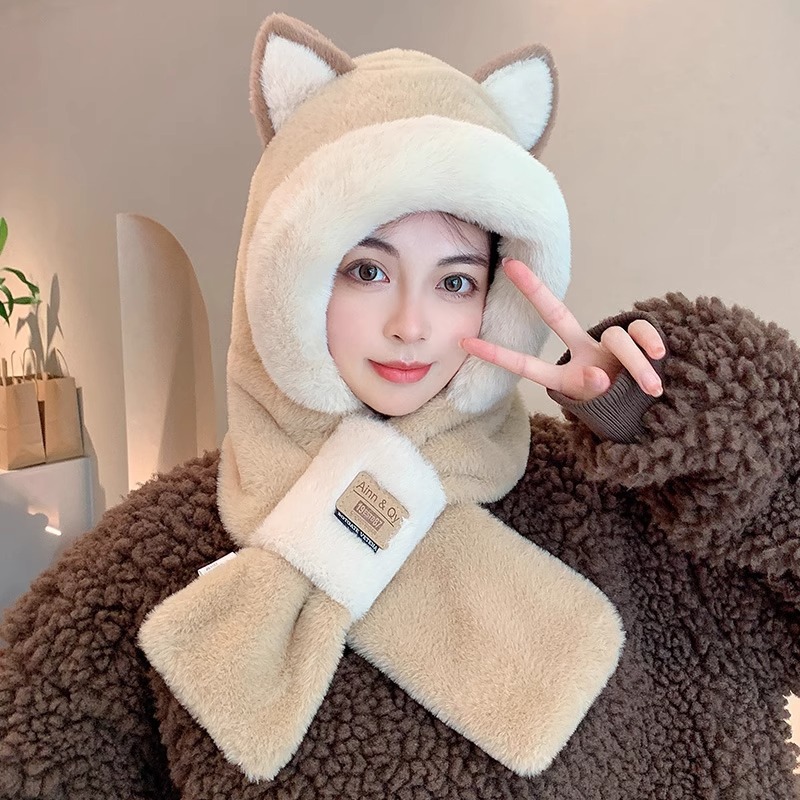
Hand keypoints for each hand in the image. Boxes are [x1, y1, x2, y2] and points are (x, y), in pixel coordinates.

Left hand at [461, 259, 665, 401]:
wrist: (650, 412)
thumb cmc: (617, 409)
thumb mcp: (600, 406)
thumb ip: (593, 391)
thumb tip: (600, 375)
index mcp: (566, 376)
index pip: (526, 365)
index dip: (497, 355)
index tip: (464, 342)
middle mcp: (583, 352)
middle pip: (556, 314)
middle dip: (534, 291)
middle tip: (510, 265)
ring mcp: (608, 344)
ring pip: (617, 339)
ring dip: (636, 365)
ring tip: (651, 388)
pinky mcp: (637, 338)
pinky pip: (640, 330)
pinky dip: (650, 343)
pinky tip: (660, 357)